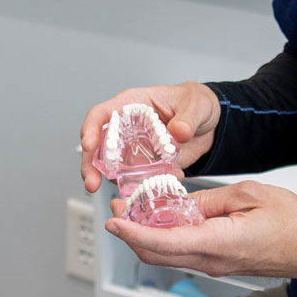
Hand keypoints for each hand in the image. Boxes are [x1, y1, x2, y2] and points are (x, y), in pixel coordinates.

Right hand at [79, 83, 221, 190]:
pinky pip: (136, 179)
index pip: (101, 115)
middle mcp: (127, 129)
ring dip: (110, 181)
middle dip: (90, 165)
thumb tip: (178, 131)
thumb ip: (188, 118)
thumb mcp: (196, 105)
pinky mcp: (146, 166)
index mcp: (131, 105)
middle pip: (98, 146)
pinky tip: (153, 190)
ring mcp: (134, 149)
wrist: (209, 124)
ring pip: (111, 166)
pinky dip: (141, 188)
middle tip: (92, 183)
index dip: (90, 129)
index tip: (88, 145)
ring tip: (120, 193)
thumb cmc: (195, 103)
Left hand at [106, 180, 296, 283]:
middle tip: (117, 209)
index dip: (132, 233)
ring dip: (147, 236)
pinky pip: (185, 252)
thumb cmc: (296, 223)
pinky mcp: (220, 262)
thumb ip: (210, 200)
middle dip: (131, 234)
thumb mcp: (250, 195)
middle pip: (157, 255)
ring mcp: (216, 265)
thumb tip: (180, 204)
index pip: (164, 243)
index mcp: (220, 243)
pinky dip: (166, 238)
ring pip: (168, 255)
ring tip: (136, 209)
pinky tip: (164, 217)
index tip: (112, 221)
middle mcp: (213, 260)